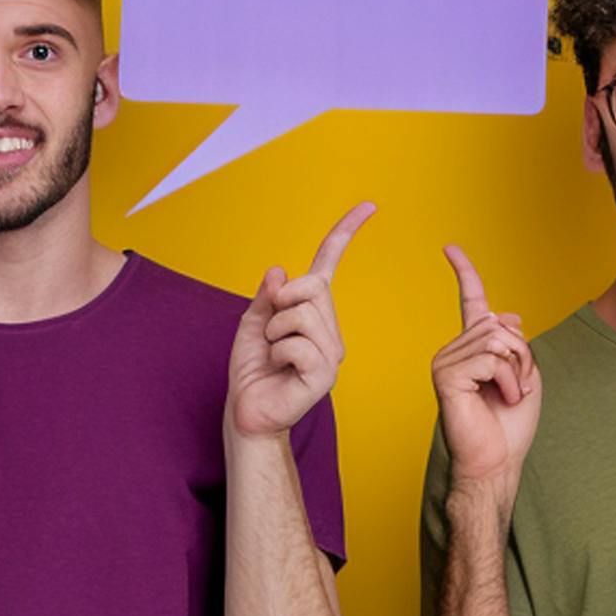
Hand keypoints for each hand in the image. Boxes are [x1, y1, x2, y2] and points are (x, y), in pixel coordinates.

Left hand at [228, 202, 372, 440]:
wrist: (247, 410)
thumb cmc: (252, 368)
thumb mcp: (253, 321)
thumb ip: (268, 295)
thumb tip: (281, 271)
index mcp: (315, 313)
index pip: (330, 265)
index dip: (345, 233)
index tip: (368, 206)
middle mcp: (330, 330)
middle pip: (312, 287)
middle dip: (281, 301)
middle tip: (271, 331)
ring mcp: (332, 353)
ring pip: (302, 315)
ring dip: (275, 331)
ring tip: (273, 354)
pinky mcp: (325, 376)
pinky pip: (297, 345)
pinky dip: (277, 353)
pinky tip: (280, 370)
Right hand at [430, 246, 539, 488]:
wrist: (496, 462)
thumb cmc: (509, 426)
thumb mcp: (525, 374)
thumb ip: (516, 344)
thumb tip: (507, 315)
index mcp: (470, 348)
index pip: (469, 302)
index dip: (463, 272)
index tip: (450, 248)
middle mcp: (453, 350)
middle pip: (500, 324)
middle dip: (523, 354)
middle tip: (518, 386)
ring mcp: (445, 361)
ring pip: (499, 339)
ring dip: (518, 369)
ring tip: (509, 394)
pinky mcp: (446, 375)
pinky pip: (491, 358)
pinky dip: (509, 380)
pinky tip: (500, 399)